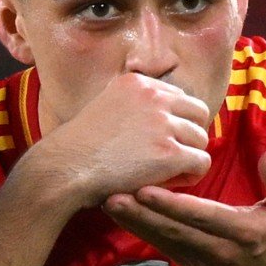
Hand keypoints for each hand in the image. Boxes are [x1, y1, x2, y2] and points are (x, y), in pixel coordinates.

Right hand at [23, 72, 211, 209]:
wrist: (63, 168)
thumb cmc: (78, 147)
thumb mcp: (103, 106)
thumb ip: (131, 105)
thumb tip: (156, 117)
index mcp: (138, 82)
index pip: (179, 97)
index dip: (174, 121)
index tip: (160, 140)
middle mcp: (153, 97)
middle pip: (198, 114)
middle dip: (188, 136)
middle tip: (171, 157)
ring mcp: (162, 124)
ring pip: (201, 139)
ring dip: (188, 157)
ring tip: (167, 173)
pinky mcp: (169, 153)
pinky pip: (201, 162)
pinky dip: (190, 176)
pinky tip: (170, 183)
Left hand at [103, 149, 265, 265]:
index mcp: (243, 233)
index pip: (203, 217)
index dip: (172, 205)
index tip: (145, 190)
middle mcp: (218, 250)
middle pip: (174, 231)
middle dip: (141, 215)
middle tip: (112, 196)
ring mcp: (201, 262)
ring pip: (163, 241)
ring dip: (134, 223)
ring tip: (107, 203)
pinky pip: (163, 246)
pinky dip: (140, 231)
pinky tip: (121, 215)